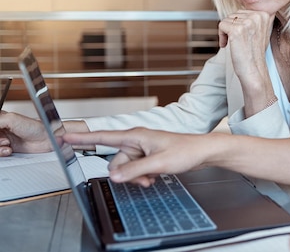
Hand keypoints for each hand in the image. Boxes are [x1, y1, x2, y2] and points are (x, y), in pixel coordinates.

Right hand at [0, 111, 51, 155]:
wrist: (46, 139)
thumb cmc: (34, 127)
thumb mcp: (11, 119)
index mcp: (0, 117)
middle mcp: (0, 128)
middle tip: (3, 140)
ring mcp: (2, 138)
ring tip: (7, 144)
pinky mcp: (6, 148)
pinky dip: (1, 152)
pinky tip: (9, 150)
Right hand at [63, 128, 217, 186]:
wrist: (202, 153)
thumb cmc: (185, 151)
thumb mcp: (158, 163)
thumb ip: (134, 170)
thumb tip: (114, 176)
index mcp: (136, 136)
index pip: (103, 137)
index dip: (83, 138)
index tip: (65, 137)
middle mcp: (136, 141)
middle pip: (115, 161)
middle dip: (126, 173)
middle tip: (145, 176)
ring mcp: (141, 150)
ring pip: (125, 169)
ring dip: (136, 176)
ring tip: (153, 176)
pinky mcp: (147, 157)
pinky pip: (135, 171)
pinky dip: (142, 176)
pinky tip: (155, 176)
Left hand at [218, 10, 273, 72]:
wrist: (254, 70)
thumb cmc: (254, 53)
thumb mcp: (260, 32)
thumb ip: (254, 20)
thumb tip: (242, 13)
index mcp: (264, 15)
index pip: (242, 12)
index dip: (238, 25)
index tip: (242, 36)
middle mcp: (257, 16)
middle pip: (233, 15)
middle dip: (231, 28)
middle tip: (237, 41)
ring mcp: (247, 23)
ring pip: (227, 20)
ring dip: (226, 32)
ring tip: (234, 44)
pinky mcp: (237, 30)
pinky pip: (221, 25)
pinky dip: (221, 36)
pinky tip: (227, 45)